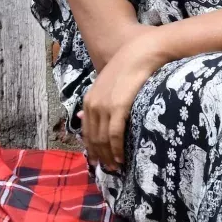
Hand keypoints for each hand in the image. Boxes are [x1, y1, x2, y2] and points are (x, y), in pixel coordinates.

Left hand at [80, 37, 167, 169]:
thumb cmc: (129, 65)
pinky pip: (114, 135)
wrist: (141, 52)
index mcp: (89, 99)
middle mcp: (93, 105)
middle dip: (100, 156)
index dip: (92, 147)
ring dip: (108, 156)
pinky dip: (116, 149)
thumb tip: (80, 117)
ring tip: (115, 167)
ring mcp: (104, 106)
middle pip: (93, 138)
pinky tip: (121, 158)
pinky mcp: (118, 108)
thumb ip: (97, 100)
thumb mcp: (107, 83)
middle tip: (108, 169)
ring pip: (102, 140)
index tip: (99, 160)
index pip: (87, 131)